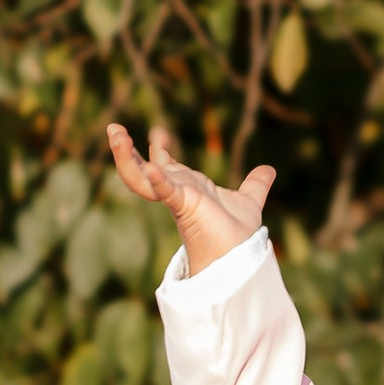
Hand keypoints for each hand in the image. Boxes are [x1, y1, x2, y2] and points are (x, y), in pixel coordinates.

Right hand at [105, 119, 273, 273]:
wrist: (241, 255)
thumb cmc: (238, 234)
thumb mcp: (248, 200)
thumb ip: (255, 185)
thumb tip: (269, 170)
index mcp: (187, 189)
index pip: (164, 165)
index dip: (159, 149)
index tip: (158, 132)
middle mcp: (177, 191)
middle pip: (141, 169)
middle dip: (125, 151)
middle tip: (114, 129)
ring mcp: (178, 198)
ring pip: (141, 178)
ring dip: (126, 158)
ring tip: (116, 136)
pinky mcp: (184, 207)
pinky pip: (166, 191)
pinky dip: (158, 179)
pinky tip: (149, 166)